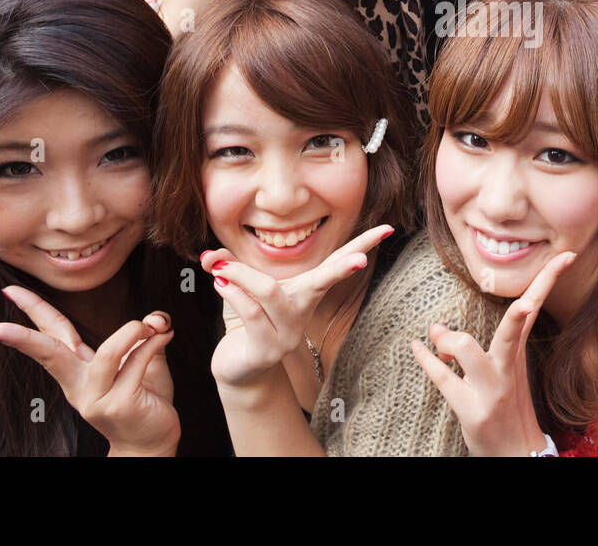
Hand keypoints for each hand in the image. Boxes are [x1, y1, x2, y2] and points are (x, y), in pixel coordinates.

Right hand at [0, 285, 178, 455]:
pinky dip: (154, 344)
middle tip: (6, 296)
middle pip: (49, 352)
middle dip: (23, 332)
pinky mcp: (119, 405)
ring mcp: (97, 398)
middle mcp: (79, 386)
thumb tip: (155, 317)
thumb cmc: (143, 400)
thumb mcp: (143, 359)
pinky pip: (137, 363)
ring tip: (151, 327)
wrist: (151, 443)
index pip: (49, 337)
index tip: (9, 290)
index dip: (31, 312)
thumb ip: (145, 335)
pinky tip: (165, 337)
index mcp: (77, 372)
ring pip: (109, 353)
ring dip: (133, 331)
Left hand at [202, 225, 393, 387]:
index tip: (388, 230)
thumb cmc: (247, 321)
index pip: (338, 264)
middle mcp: (302, 310)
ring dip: (241, 274)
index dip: (362, 246)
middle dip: (342, 269)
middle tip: (360, 261)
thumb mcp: (242, 288)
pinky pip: (251, 313)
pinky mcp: (267, 349)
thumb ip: (229, 266)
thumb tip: (210, 255)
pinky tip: (220, 285)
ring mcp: (288, 332)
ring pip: (270, 291)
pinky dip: (233, 294)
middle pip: (324, 281)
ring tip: (220, 268)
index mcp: (305, 292)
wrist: (239, 368)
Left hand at [412, 250, 574, 455]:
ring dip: (447, 340)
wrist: (515, 453)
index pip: (535, 306)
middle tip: (524, 306)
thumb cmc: (506, 407)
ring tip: (437, 337)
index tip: (568, 254)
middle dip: (520, 316)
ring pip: (467, 349)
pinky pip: (442, 378)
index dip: (549, 279)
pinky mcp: (472, 410)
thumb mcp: (500, 371)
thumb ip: (469, 346)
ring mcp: (491, 390)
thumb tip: (435, 328)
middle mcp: (507, 368)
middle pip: (514, 330)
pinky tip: (417, 348)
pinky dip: (426, 360)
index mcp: (518, 351)